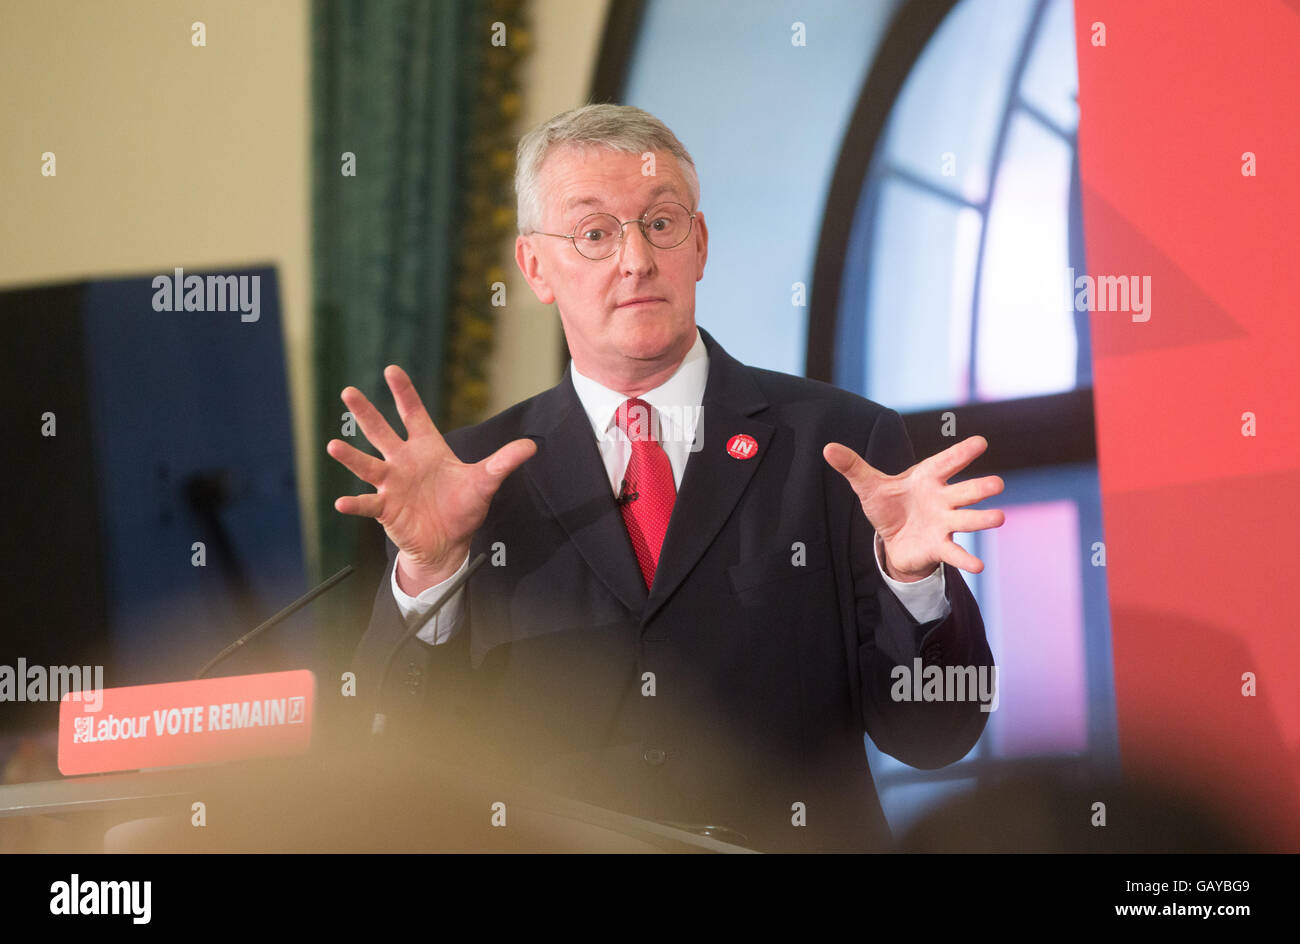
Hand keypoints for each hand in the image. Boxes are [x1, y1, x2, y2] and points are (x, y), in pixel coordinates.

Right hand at [326, 365, 536, 590]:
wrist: (449, 542)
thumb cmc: (462, 507)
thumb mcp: (485, 482)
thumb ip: (504, 462)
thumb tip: (532, 446)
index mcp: (426, 448)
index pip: (413, 414)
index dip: (404, 393)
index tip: (391, 369)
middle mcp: (404, 462)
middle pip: (381, 432)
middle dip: (366, 412)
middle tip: (348, 391)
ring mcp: (392, 484)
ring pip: (367, 465)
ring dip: (350, 456)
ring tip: (333, 445)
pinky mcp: (386, 509)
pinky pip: (368, 504)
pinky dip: (355, 503)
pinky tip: (341, 501)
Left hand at [823, 435, 1004, 579]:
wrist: (893, 539)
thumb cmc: (889, 505)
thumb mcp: (868, 486)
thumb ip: (852, 467)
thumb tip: (827, 448)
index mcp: (927, 478)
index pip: (946, 462)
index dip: (962, 453)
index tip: (981, 442)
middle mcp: (942, 499)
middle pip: (964, 492)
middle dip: (979, 488)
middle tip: (997, 483)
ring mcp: (944, 523)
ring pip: (967, 520)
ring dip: (983, 519)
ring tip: (999, 517)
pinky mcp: (940, 546)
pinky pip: (955, 553)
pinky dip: (966, 559)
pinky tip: (979, 566)